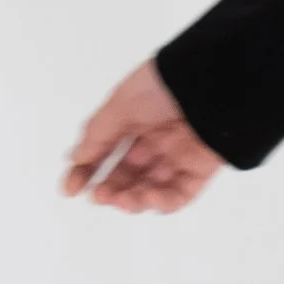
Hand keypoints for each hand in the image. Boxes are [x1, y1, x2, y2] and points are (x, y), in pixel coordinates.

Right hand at [61, 59, 224, 213]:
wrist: (214, 81)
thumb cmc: (164, 85)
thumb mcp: (121, 104)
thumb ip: (99, 134)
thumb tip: (76, 158)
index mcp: (134, 120)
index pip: (105, 152)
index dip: (86, 171)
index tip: (69, 190)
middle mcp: (155, 140)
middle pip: (127, 176)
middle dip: (110, 190)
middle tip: (99, 197)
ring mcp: (178, 156)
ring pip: (151, 189)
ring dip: (132, 199)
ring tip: (122, 199)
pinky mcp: (201, 169)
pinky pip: (180, 194)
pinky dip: (163, 202)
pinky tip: (149, 197)